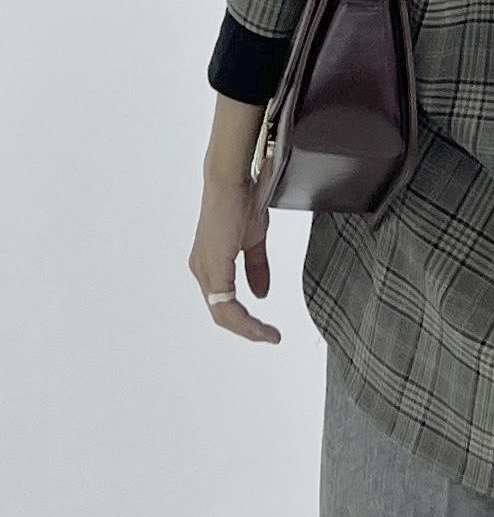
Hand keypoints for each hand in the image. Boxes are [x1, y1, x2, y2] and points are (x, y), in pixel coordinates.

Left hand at [188, 173, 281, 342]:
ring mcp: (204, 268)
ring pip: (222, 313)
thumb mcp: (254, 241)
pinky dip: (243, 317)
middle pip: (221, 314)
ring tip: (267, 334)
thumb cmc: (241, 201)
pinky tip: (258, 322)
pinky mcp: (212, 265)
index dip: (246, 322)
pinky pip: (225, 302)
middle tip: (270, 337)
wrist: (233, 179)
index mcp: (210, 264)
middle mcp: (201, 270)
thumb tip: (261, 294)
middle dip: (247, 330)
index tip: (268, 331)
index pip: (224, 304)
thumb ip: (257, 269)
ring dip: (246, 328)